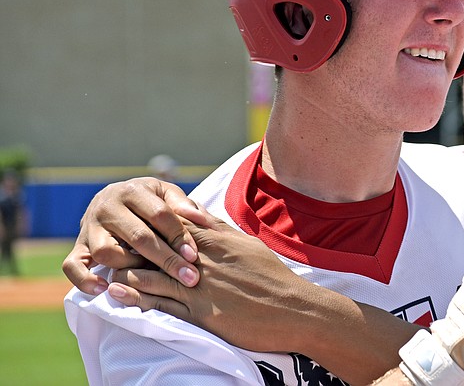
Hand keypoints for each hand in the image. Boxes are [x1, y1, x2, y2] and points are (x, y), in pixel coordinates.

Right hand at [62, 178, 204, 294]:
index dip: (179, 236)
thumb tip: (200, 218)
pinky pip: (72, 266)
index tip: (194, 256)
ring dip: (132, 268)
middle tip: (189, 277)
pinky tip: (105, 290)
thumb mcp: (165, 193)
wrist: (113, 198)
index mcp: (132, 191)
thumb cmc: (148, 199)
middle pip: (138, 237)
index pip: (159, 215)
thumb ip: (183, 204)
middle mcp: (107, 207)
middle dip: (166, 259)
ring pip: (107, 252)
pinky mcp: (77, 246)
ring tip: (153, 277)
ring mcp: (89, 228)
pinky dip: (85, 280)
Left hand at [108, 206, 327, 352]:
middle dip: (130, 244)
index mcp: (214, 240)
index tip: (131, 224)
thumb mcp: (247, 245)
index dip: (148, 224)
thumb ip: (221, 230)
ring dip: (125, 270)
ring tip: (106, 269)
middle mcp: (202, 260)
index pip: (171, 225)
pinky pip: (159, 303)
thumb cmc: (272, 277)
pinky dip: (134, 296)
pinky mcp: (199, 312)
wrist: (293, 309)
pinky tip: (116, 293)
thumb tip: (199, 216)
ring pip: (150, 273)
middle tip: (110, 245)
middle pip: (154, 246)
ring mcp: (199, 286)